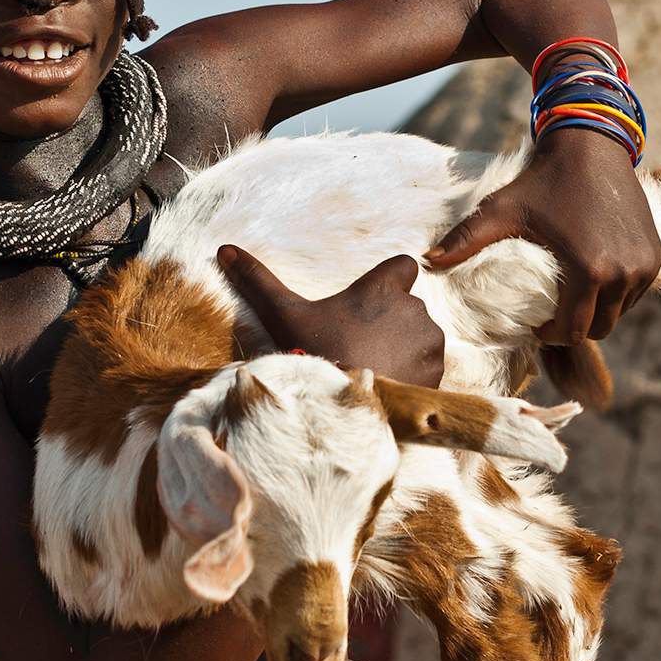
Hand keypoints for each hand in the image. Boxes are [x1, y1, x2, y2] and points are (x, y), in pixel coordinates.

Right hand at [217, 247, 445, 387]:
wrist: (339, 411)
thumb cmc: (313, 355)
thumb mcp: (284, 316)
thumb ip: (258, 280)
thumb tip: (224, 249)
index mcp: (382, 289)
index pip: (403, 266)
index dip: (390, 281)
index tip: (370, 302)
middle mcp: (414, 309)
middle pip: (408, 306)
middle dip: (391, 321)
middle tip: (360, 344)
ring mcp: (428, 342)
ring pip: (421, 335)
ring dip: (404, 347)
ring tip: (372, 366)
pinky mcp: (436, 371)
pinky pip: (429, 365)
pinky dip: (414, 373)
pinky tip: (387, 384)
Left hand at [425, 126, 660, 343]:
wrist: (592, 145)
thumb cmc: (543, 181)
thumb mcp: (502, 211)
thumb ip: (466, 239)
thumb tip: (424, 262)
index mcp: (589, 271)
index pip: (571, 332)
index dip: (551, 335)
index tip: (537, 323)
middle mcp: (623, 274)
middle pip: (599, 329)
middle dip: (575, 328)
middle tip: (555, 313)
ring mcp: (644, 266)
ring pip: (619, 313)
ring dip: (597, 311)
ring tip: (573, 295)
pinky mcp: (655, 255)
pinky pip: (635, 292)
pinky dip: (617, 293)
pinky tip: (594, 277)